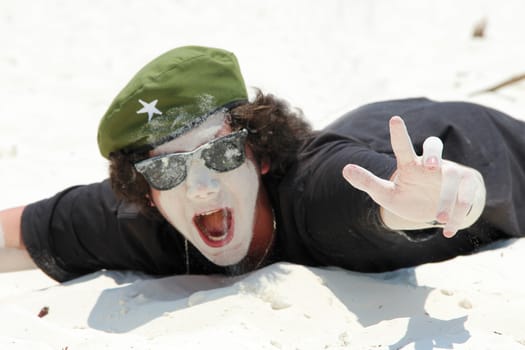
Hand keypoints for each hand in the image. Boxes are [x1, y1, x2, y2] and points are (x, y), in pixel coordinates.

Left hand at [342, 116, 484, 237]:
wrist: (437, 211)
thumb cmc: (408, 197)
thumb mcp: (386, 194)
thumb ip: (367, 182)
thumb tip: (344, 169)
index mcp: (410, 165)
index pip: (403, 147)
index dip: (399, 134)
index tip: (394, 119)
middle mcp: (431, 164)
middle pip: (435, 146)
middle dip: (434, 153)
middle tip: (432, 165)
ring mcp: (452, 173)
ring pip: (453, 176)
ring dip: (447, 197)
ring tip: (438, 217)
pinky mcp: (468, 186)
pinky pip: (467, 196)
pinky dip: (459, 214)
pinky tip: (448, 230)